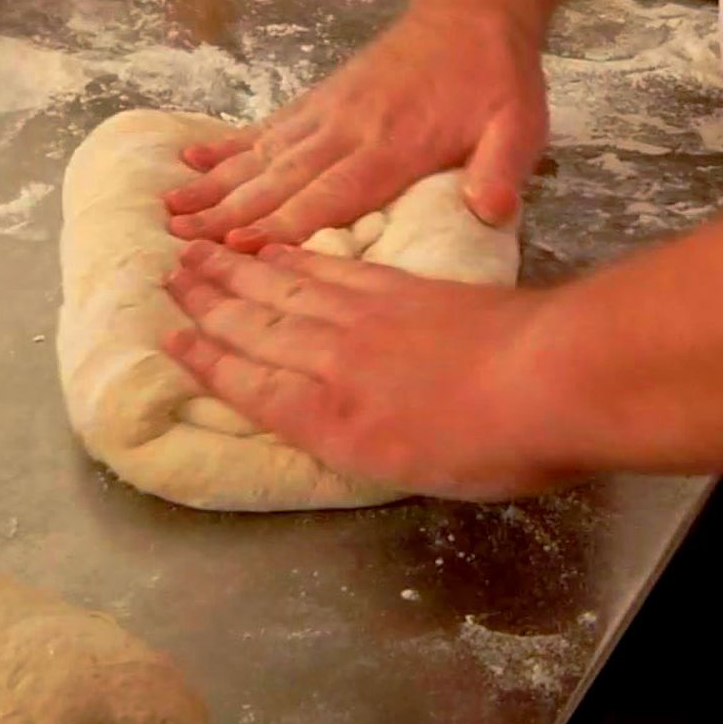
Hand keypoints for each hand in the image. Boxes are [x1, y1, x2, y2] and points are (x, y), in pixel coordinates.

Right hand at [161, 240, 572, 499]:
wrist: (553, 375)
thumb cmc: (496, 445)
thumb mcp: (410, 470)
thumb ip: (353, 442)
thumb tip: (327, 421)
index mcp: (332, 419)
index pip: (251, 383)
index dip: (207, 362)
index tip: (169, 339)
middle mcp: (335, 361)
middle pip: (257, 328)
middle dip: (209, 305)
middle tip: (169, 277)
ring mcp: (367, 316)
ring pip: (285, 291)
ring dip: (238, 273)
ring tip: (201, 253)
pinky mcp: (401, 288)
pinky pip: (331, 268)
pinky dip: (295, 259)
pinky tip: (276, 252)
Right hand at [163, 2, 547, 251]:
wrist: (473, 12)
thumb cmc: (496, 82)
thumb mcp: (519, 126)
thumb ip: (501, 169)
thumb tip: (490, 212)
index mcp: (393, 149)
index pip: (329, 196)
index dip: (283, 225)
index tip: (238, 250)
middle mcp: (349, 131)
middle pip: (279, 180)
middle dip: (228, 214)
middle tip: (179, 243)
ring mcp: (328, 112)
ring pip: (262, 155)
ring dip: (214, 184)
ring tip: (170, 209)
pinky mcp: (320, 99)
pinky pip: (267, 127)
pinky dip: (227, 145)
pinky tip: (191, 157)